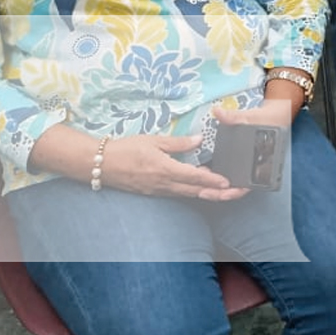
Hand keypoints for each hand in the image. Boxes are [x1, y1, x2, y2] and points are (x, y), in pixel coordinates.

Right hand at [99, 134, 246, 200]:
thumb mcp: (153, 140)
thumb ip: (178, 143)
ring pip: (187, 194)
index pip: (195, 176)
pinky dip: (191, 192)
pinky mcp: (152, 192)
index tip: (229, 182)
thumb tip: (199, 140)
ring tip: (224, 191)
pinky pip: (176, 194)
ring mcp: (157, 190)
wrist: (99, 164)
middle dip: (217, 192)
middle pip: (195, 191)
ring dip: (206, 193)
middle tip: (235, 192)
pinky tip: (199, 188)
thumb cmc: (125, 149)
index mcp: (165, 169)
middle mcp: (163, 184)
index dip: (213, 180)